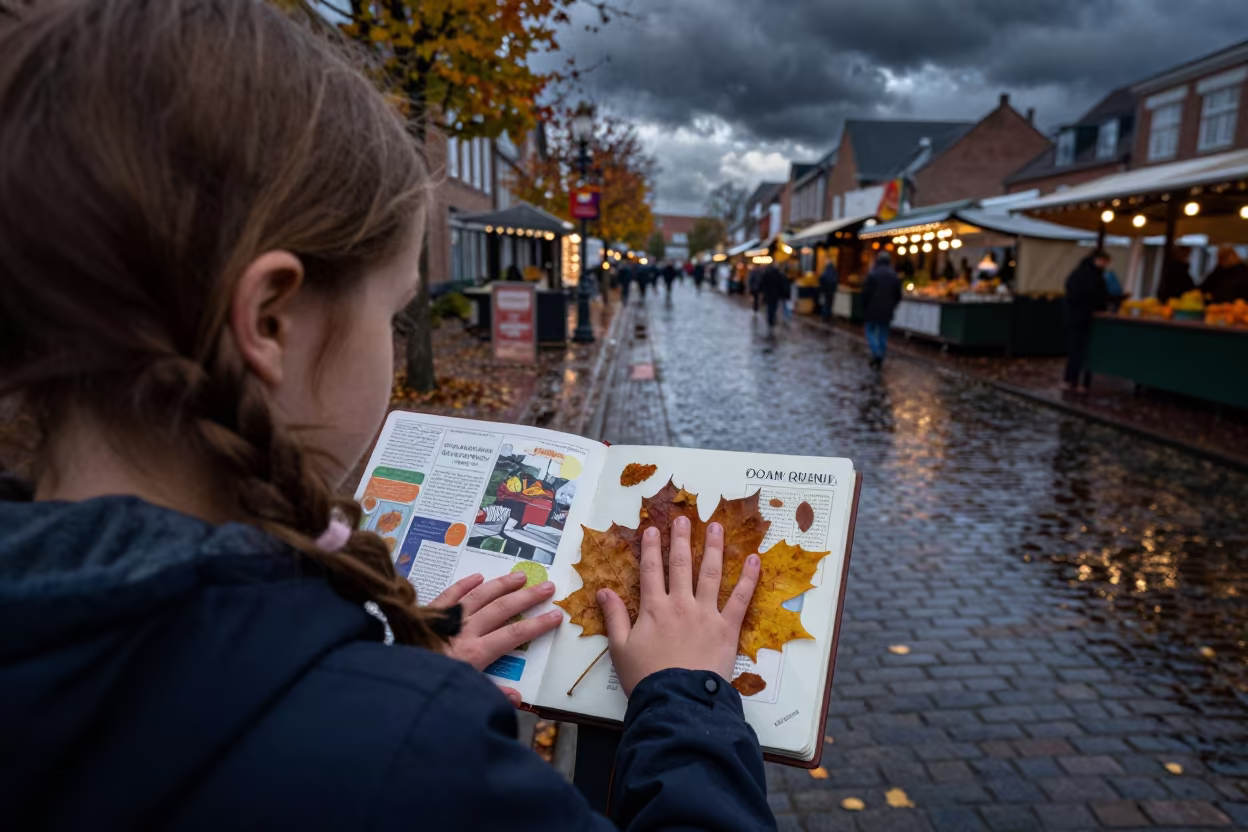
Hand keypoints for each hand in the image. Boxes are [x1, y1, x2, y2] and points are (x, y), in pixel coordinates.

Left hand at [431, 571, 562, 705]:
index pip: (514, 635)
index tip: (556, 615)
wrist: (392, 683)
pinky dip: (463, 584)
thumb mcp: (462, 699)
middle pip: (502, 609)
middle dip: (527, 597)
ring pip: (479, 597)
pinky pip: (448, 596)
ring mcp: (446, 621)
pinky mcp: (427, 615)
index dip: (537, 625)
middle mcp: (464, 632)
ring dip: (501, 585)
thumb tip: (519, 699)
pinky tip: (477, 577)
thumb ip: (492, 696)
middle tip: (547, 587)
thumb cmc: (429, 690)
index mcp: (475, 654)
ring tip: (520, 576)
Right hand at [597, 516, 759, 695]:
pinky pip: (740, 599)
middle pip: (681, 565)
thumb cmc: (646, 678)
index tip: (653, 529)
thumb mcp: (620, 648)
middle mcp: (681, 604)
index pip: (652, 570)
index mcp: (654, 609)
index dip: (652, 548)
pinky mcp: (727, 629)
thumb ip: (614, 617)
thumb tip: (603, 590)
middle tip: (684, 519)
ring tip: (716, 527)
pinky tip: (753, 560)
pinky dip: (748, 579)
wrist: (676, 700)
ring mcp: (706, 614)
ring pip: (711, 574)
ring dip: (714, 548)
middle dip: (681, 539)